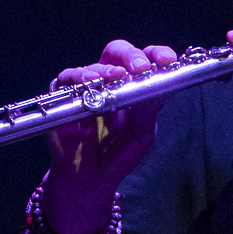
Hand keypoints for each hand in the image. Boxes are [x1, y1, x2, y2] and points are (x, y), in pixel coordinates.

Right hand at [42, 39, 177, 232]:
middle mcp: (110, 82)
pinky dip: (80, 78)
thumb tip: (163, 86)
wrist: (91, 179)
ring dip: (107, 70)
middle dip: (131, 56)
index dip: (156, 55)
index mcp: (133, 87)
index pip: (145, 60)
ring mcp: (87, 87)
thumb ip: (149, 111)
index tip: (167, 60)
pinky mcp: (65, 95)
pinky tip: (91, 85)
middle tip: (140, 67)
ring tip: (117, 78)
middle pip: (118, 53)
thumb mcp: (142, 135)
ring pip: (95, 65)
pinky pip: (69, 79)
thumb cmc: (118, 155)